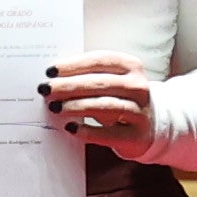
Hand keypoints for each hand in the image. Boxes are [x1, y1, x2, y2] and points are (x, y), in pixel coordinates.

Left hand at [41, 56, 158, 157]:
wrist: (149, 126)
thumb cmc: (120, 98)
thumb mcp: (111, 82)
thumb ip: (88, 76)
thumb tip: (54, 77)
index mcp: (131, 66)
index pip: (100, 61)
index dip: (74, 65)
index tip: (50, 71)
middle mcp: (138, 87)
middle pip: (100, 83)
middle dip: (69, 86)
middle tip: (46, 89)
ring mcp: (140, 111)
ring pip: (105, 105)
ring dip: (76, 106)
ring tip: (54, 107)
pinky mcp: (135, 135)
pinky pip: (108, 133)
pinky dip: (87, 130)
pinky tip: (70, 128)